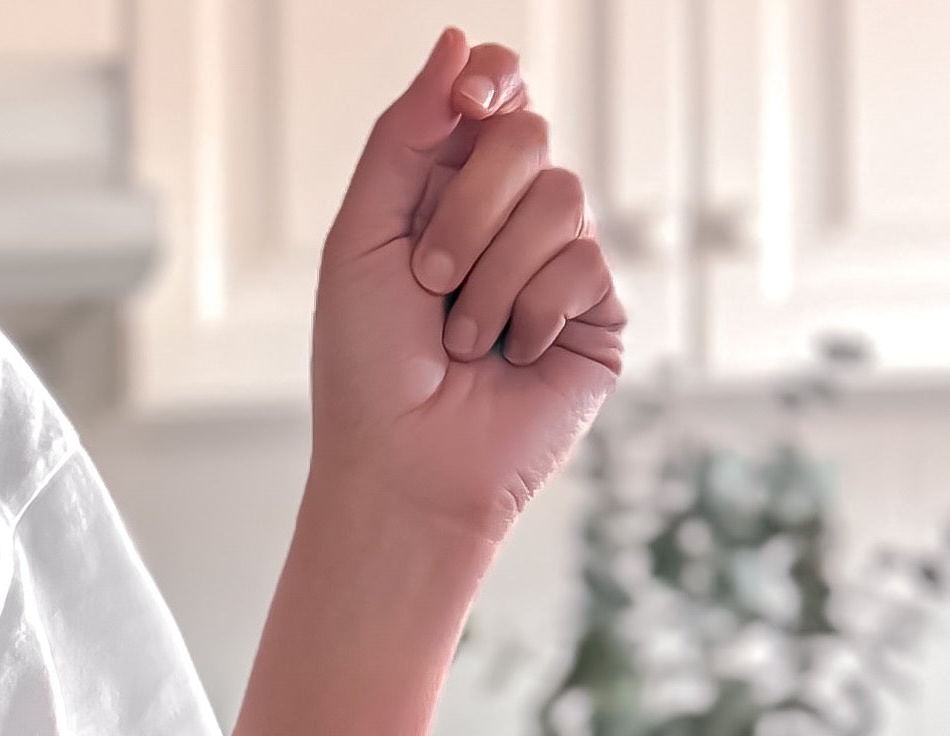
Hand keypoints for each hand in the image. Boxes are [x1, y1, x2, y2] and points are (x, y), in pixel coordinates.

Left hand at [312, 28, 624, 550]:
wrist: (401, 471)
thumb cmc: (367, 373)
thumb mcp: (360, 243)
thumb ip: (401, 139)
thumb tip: (454, 41)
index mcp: (447, 192)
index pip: (495, 96)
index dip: (490, 81)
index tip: (470, 99)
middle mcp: (509, 217)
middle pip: (527, 135)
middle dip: (467, 211)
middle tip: (429, 282)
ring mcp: (558, 261)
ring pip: (560, 197)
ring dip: (491, 278)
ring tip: (461, 342)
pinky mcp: (598, 312)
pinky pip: (585, 265)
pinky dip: (531, 314)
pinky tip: (510, 359)